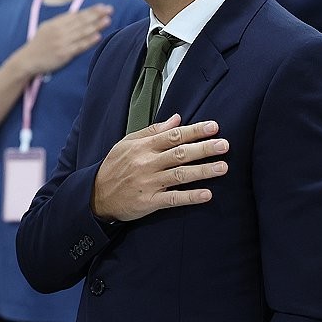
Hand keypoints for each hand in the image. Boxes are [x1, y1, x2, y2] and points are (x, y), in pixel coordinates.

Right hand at [12, 5, 113, 77]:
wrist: (27, 60)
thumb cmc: (38, 45)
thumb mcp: (46, 28)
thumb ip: (60, 22)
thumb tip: (76, 15)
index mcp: (55, 23)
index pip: (76, 15)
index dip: (90, 10)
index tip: (102, 7)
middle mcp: (59, 31)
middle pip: (81, 21)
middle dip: (96, 15)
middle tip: (110, 10)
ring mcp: (62, 42)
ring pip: (82, 32)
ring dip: (96, 26)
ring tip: (107, 21)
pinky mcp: (63, 54)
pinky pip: (79, 46)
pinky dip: (89, 41)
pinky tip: (98, 37)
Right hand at [91, 115, 227, 222]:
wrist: (96, 195)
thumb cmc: (115, 167)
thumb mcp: (127, 143)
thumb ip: (152, 131)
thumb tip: (176, 118)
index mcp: (143, 147)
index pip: (173, 136)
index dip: (195, 131)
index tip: (214, 127)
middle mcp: (147, 163)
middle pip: (180, 154)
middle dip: (204, 149)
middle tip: (224, 145)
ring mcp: (148, 183)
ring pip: (179, 175)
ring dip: (203, 171)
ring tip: (223, 168)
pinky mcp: (148, 202)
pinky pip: (172, 199)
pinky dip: (190, 197)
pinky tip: (207, 195)